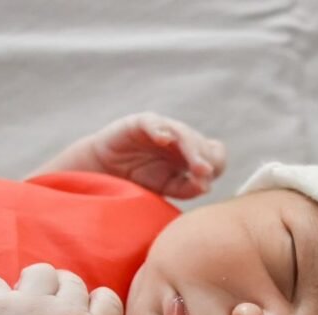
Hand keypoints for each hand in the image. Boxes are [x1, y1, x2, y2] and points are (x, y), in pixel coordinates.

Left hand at [0, 263, 122, 314]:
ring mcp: (29, 305)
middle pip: (72, 280)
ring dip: (32, 285)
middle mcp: (65, 313)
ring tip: (22, 305)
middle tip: (45, 312)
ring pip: (39, 271)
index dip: (93, 302)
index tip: (79, 312)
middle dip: (60, 293)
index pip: (107, 297)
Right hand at [30, 112, 225, 198]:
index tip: (206, 182)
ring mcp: (161, 130)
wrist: (103, 175)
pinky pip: (153, 122)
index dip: (214, 166)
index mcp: (190, 155)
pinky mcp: (139, 123)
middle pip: (201, 144)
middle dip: (203, 159)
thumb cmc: (138, 182)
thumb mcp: (165, 189)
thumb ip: (186, 188)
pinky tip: (164, 139)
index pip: (214, 155)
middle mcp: (179, 140)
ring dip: (190, 149)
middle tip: (203, 174)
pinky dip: (159, 129)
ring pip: (182, 133)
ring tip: (195, 165)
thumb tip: (206, 186)